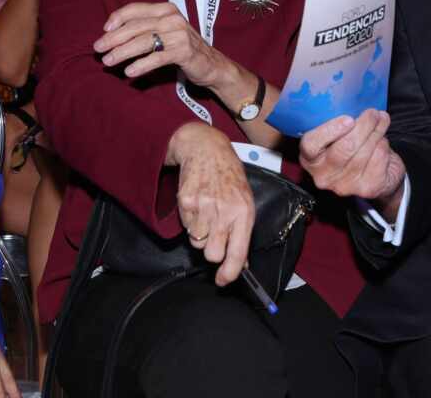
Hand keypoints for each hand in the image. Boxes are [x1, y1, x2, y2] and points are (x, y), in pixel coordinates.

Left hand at [95, 2, 227, 89]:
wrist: (212, 64)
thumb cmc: (182, 47)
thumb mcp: (165, 31)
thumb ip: (145, 28)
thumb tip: (112, 33)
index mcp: (166, 9)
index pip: (135, 9)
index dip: (117, 18)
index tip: (104, 30)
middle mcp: (172, 18)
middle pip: (136, 26)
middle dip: (114, 38)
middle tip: (98, 48)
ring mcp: (179, 34)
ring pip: (144, 41)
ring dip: (122, 52)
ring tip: (108, 61)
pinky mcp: (184, 51)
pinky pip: (157, 58)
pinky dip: (141, 65)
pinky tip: (129, 72)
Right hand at [165, 122, 254, 285]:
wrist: (206, 149)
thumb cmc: (228, 177)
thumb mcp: (245, 202)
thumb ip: (242, 233)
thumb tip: (241, 264)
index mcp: (244, 212)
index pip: (237, 252)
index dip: (229, 272)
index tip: (223, 280)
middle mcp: (224, 210)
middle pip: (212, 253)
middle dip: (212, 251)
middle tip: (214, 236)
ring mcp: (204, 206)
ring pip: (196, 242)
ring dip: (200, 234)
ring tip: (206, 213)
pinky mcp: (186, 201)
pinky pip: (185, 227)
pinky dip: (190, 220)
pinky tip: (197, 204)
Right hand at [301, 110, 405, 212]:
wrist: (377, 174)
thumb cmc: (352, 147)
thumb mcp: (337, 135)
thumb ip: (337, 123)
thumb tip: (350, 99)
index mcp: (310, 158)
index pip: (311, 145)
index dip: (329, 131)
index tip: (348, 119)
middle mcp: (323, 175)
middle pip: (344, 148)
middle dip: (363, 126)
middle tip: (372, 113)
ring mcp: (345, 186)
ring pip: (364, 152)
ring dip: (377, 132)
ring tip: (381, 120)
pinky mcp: (366, 189)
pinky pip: (378, 159)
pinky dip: (383, 146)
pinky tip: (382, 142)